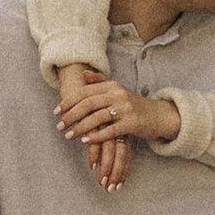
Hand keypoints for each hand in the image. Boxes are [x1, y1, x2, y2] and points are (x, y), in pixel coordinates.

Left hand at [54, 65, 177, 190]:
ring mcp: (126, 108)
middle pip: (88, 104)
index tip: (57, 111)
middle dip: (71, 115)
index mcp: (111, 85)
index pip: (85, 91)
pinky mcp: (132, 123)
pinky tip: (85, 141)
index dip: (69, 101)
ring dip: (80, 127)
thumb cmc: (133, 104)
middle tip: (59, 126)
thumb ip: (99, 82)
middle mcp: (118, 94)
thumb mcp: (117, 90)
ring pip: (97, 117)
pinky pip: (110, 130)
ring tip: (69, 136)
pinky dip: (96, 136)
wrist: (158, 115)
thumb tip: (83, 74)